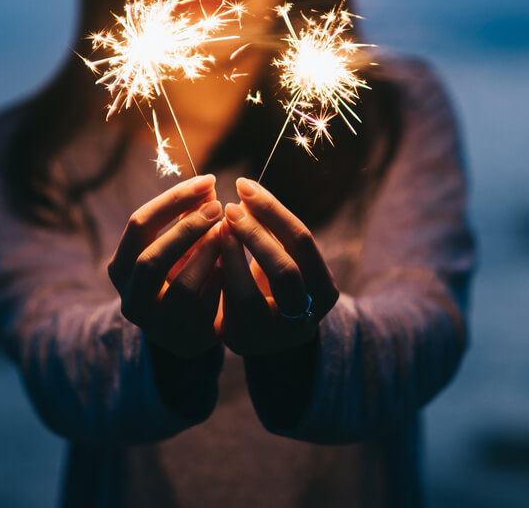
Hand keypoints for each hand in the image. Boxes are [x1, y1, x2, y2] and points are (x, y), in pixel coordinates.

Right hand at [107, 174, 224, 358]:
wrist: (187, 326)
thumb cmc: (182, 271)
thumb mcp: (177, 245)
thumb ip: (187, 217)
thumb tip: (208, 187)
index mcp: (121, 267)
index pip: (138, 224)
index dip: (174, 200)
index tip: (208, 181)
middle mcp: (131, 299)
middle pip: (152, 259)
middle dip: (187, 229)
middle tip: (218, 209)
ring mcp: (156, 326)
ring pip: (181, 288)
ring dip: (206, 257)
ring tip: (227, 236)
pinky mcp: (184, 344)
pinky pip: (204, 312)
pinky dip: (219, 286)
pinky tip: (231, 267)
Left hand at [218, 177, 339, 356]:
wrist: (268, 334)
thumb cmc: (275, 283)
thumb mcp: (285, 259)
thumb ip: (274, 231)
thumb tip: (247, 188)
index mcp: (324, 291)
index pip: (302, 240)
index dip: (272, 209)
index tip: (245, 185)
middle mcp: (304, 319)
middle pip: (283, 269)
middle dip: (254, 233)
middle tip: (229, 207)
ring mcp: (271, 337)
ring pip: (249, 295)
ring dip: (230, 256)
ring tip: (216, 229)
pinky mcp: (241, 343)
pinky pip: (222, 307)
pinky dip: (215, 276)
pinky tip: (204, 253)